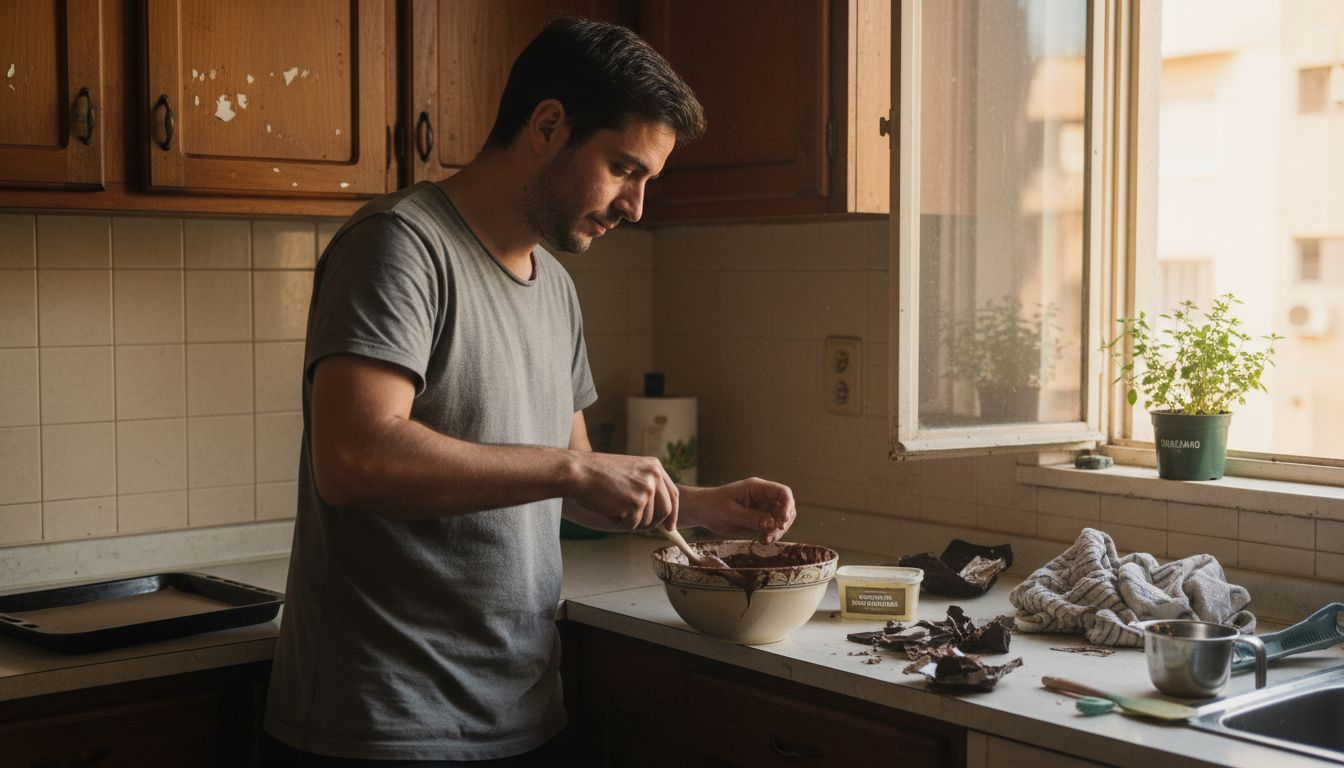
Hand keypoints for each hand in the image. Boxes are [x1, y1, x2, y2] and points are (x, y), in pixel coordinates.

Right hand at [567, 451, 678, 531]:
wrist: (578, 472)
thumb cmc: (598, 475)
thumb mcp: (630, 473)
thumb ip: (646, 488)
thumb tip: (661, 517)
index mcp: (654, 466)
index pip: (672, 494)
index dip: (672, 513)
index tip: (670, 527)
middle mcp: (654, 476)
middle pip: (665, 510)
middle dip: (653, 523)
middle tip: (635, 524)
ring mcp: (646, 489)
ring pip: (648, 521)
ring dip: (630, 520)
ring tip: (612, 505)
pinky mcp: (636, 503)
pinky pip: (632, 524)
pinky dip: (618, 521)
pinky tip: (607, 508)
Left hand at [681, 478, 795, 543]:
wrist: (702, 511)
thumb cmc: (713, 507)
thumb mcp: (730, 514)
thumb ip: (752, 518)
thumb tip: (772, 524)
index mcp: (757, 488)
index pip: (782, 492)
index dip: (787, 506)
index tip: (782, 522)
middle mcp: (762, 496)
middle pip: (785, 506)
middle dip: (783, 522)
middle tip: (771, 536)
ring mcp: (762, 506)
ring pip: (780, 518)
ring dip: (777, 531)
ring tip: (764, 541)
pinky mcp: (759, 517)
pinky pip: (772, 526)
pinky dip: (770, 534)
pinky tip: (761, 540)